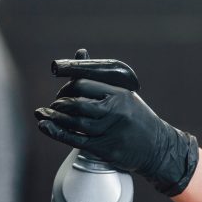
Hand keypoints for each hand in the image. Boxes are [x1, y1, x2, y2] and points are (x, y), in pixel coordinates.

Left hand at [34, 71, 198, 195]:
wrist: (158, 147)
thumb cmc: (136, 118)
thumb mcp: (123, 94)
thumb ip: (99, 78)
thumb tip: (80, 53)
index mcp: (119, 93)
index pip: (84, 83)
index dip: (66, 86)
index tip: (62, 91)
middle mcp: (116, 110)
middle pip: (77, 102)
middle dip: (60, 102)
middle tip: (53, 105)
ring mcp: (111, 130)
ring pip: (74, 121)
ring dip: (54, 117)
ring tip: (43, 114)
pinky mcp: (106, 148)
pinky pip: (75, 139)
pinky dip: (56, 132)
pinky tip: (45, 126)